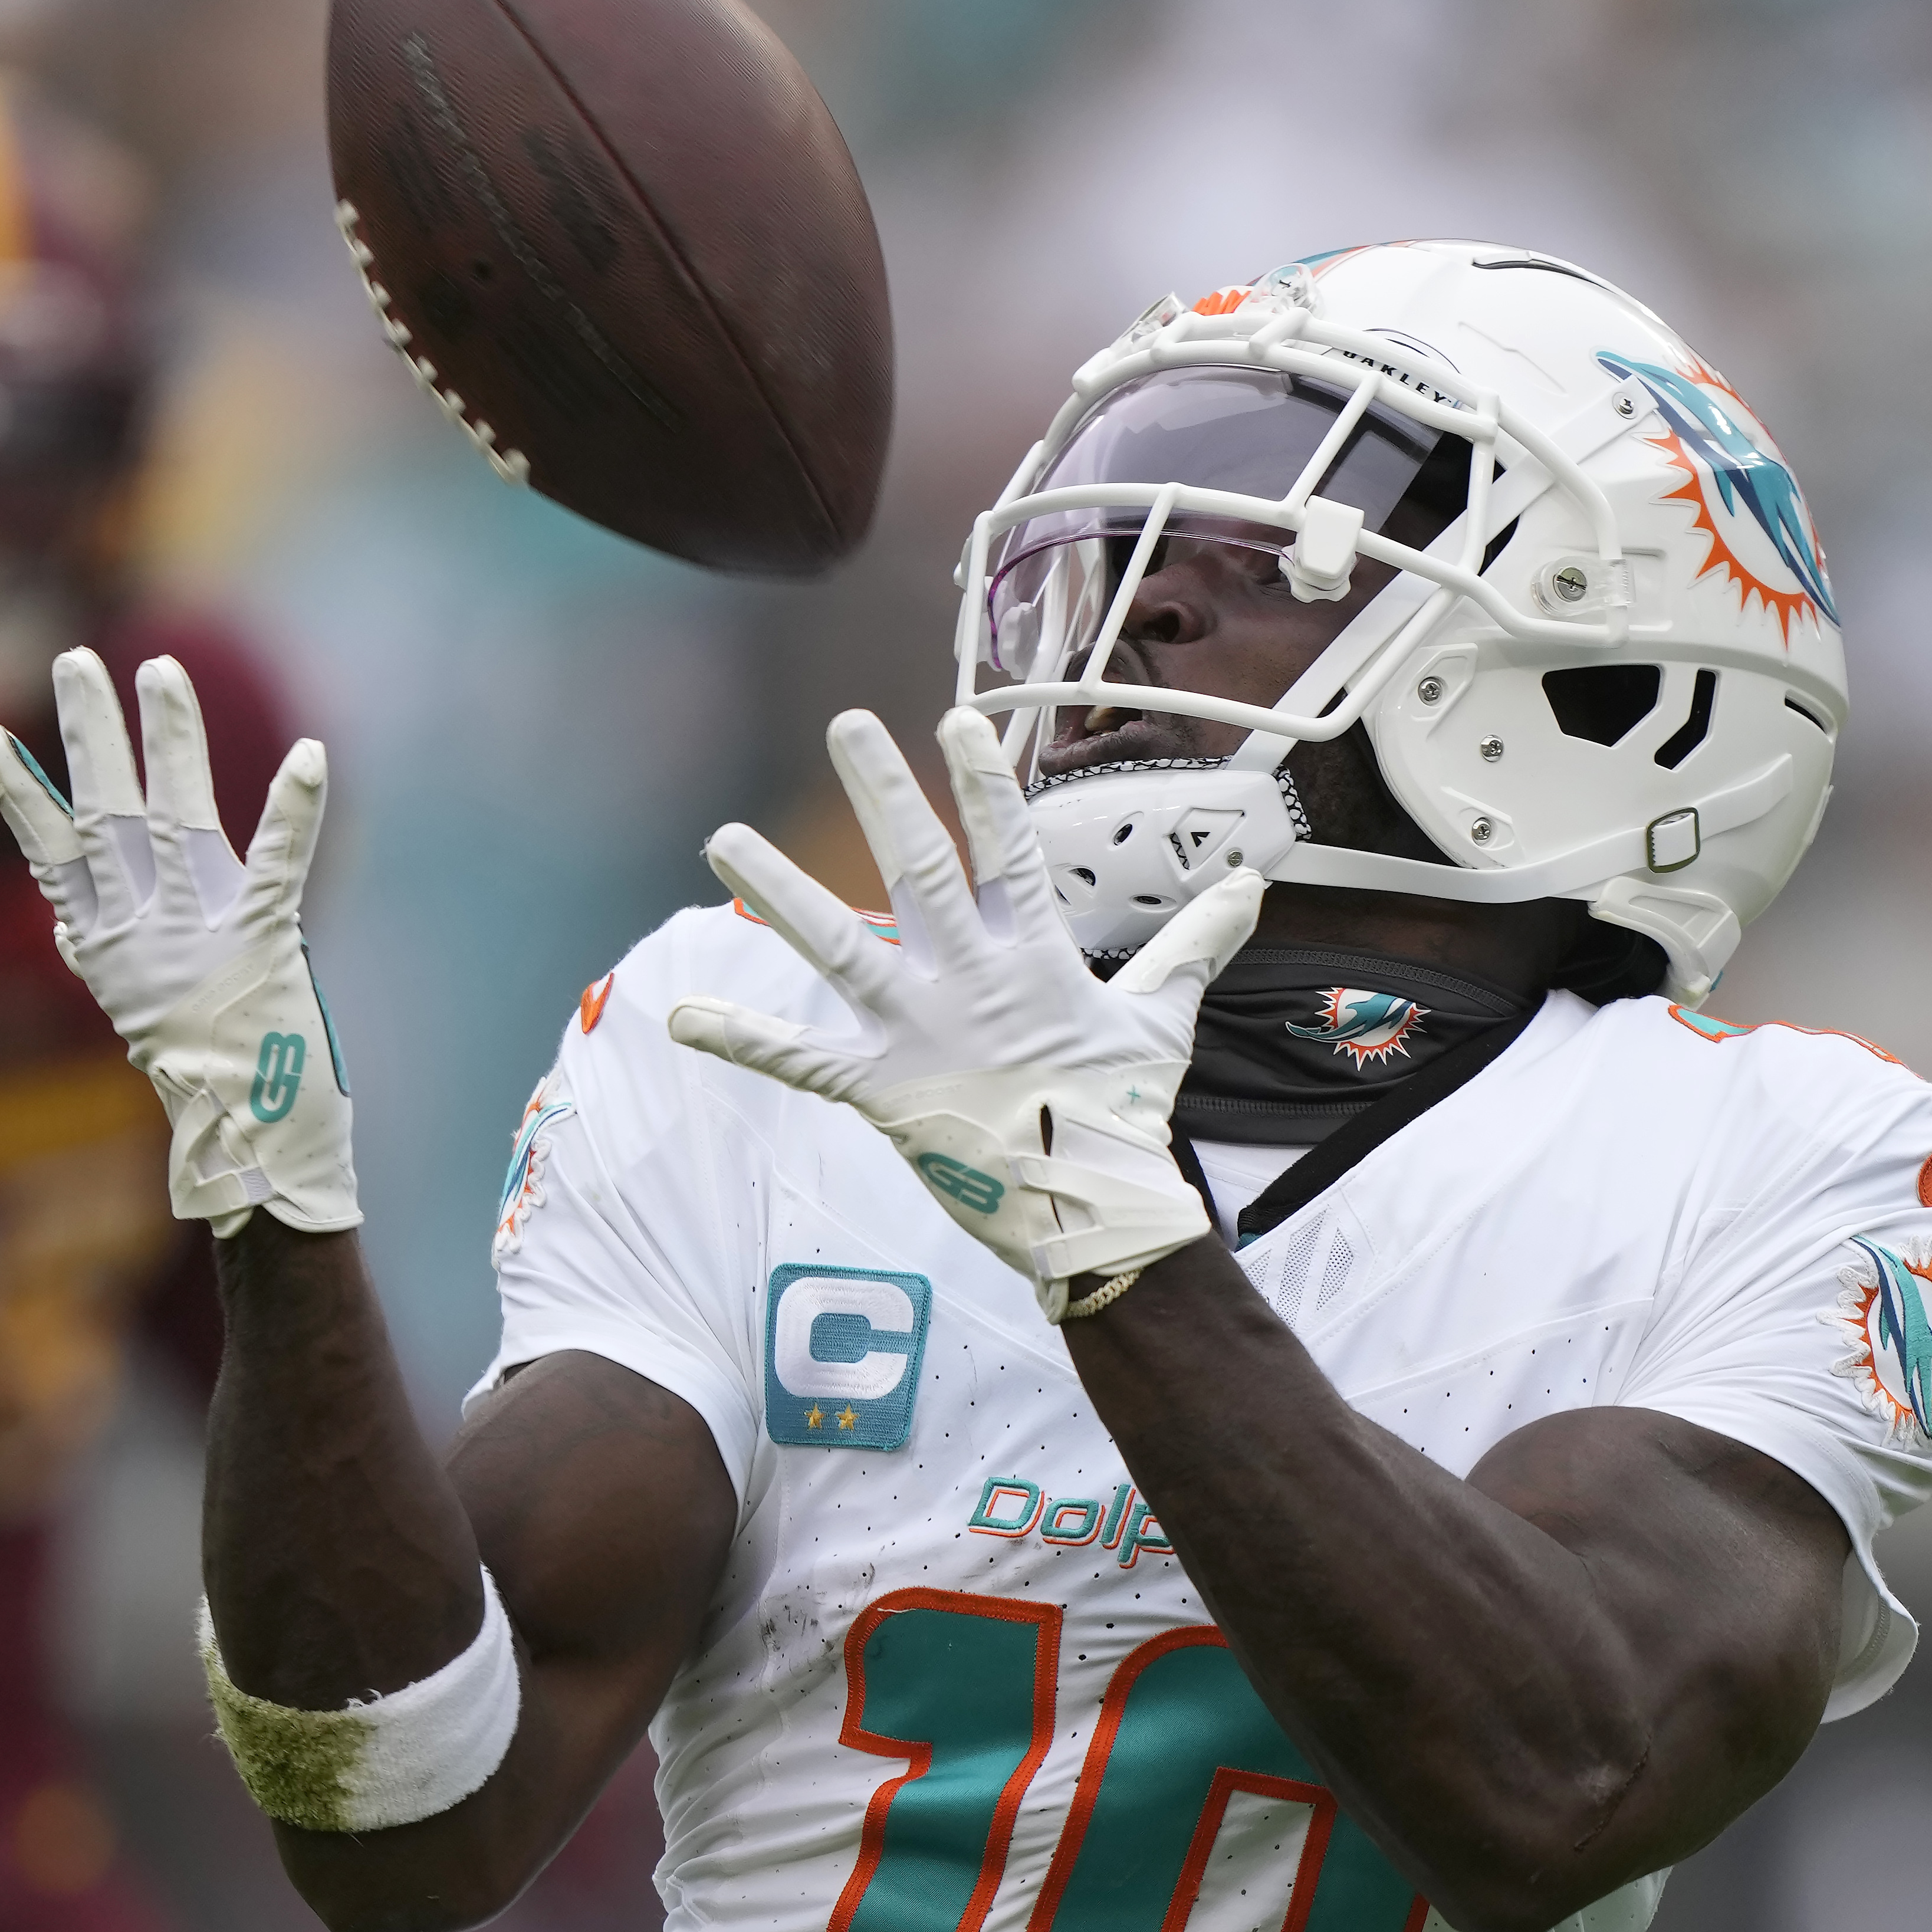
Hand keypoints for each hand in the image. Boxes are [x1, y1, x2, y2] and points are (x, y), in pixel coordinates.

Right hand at [0, 650, 358, 1235]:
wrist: (252, 1149)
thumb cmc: (205, 1080)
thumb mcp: (140, 1010)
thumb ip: (106, 954)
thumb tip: (67, 923)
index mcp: (113, 948)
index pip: (52, 857)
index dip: (19, 794)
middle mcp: (143, 935)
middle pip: (107, 815)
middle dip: (89, 735)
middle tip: (75, 660)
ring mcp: (198, 938)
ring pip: (174, 817)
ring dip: (168, 740)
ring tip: (158, 669)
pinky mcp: (264, 945)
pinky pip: (280, 862)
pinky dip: (294, 809)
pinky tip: (310, 756)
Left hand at [669, 709, 1260, 1317]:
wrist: (1088, 1210)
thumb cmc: (1124, 1114)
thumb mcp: (1161, 1021)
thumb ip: (1192, 948)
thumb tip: (1250, 887)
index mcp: (1032, 956)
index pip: (1009, 849)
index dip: (985, 783)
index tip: (958, 721)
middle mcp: (968, 980)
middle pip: (921, 868)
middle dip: (883, 794)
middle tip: (846, 727)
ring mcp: (917, 1032)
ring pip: (837, 946)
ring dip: (778, 890)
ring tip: (723, 838)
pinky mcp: (879, 1089)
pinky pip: (800, 1060)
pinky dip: (742, 1037)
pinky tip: (681, 1013)